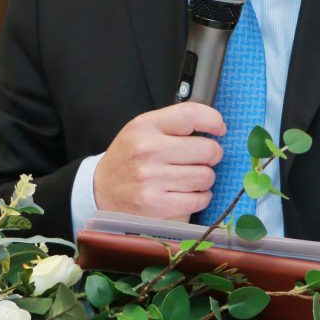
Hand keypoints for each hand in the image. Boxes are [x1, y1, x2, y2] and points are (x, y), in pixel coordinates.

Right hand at [94, 102, 225, 219]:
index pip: (190, 114)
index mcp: (145, 127)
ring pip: (206, 176)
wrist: (100, 189)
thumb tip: (214, 125)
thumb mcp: (143, 129)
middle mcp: (148, 151)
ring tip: (191, 176)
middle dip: (212, 154)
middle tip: (203, 157)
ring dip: (205, 177)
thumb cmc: (128, 157)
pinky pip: (199, 199)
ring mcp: (152, 180)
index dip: (213, 120)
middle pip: (207, 149)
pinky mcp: (157, 205)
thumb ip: (174, 122)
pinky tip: (189, 192)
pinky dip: (201, 196)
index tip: (219, 128)